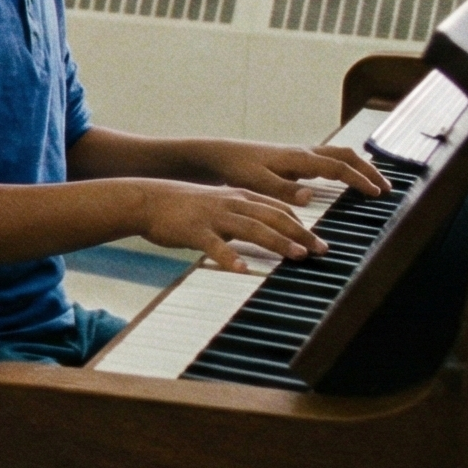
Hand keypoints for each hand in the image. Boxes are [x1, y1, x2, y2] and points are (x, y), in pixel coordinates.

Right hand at [137, 181, 326, 272]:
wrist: (146, 199)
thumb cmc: (184, 206)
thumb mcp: (219, 205)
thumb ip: (243, 216)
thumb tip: (265, 233)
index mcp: (240, 197)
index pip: (279, 209)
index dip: (302, 225)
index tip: (319, 242)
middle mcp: (232, 204)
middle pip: (273, 217)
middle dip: (300, 234)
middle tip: (321, 251)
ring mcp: (214, 217)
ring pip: (252, 228)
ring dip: (277, 242)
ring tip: (296, 256)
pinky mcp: (194, 231)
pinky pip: (215, 246)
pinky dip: (230, 258)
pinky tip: (242, 270)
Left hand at [194, 140, 391, 202]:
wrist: (218, 156)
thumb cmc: (235, 170)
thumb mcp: (255, 182)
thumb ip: (282, 190)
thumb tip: (309, 197)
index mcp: (298, 158)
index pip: (338, 167)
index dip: (360, 180)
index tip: (377, 193)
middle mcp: (302, 153)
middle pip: (345, 156)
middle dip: (369, 170)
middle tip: (387, 188)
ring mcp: (299, 154)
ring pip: (338, 155)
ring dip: (359, 167)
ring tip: (375, 183)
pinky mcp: (294, 159)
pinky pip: (327, 159)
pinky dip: (344, 166)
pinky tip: (346, 178)